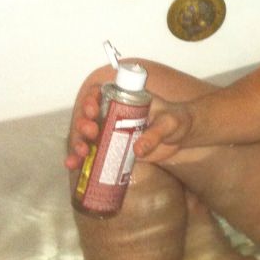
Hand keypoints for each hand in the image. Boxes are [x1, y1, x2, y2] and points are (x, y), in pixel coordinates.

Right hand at [64, 88, 192, 169]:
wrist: (184, 136)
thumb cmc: (178, 120)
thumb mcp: (170, 123)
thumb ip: (156, 134)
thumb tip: (138, 149)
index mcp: (125, 99)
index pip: (100, 93)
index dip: (90, 100)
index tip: (92, 110)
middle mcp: (114, 114)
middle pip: (89, 116)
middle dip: (83, 125)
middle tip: (91, 134)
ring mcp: (112, 132)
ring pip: (88, 136)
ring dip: (78, 143)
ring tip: (79, 155)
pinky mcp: (115, 149)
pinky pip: (95, 153)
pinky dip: (83, 159)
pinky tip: (75, 166)